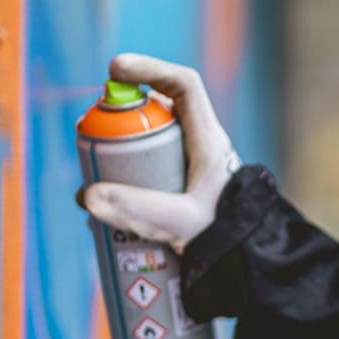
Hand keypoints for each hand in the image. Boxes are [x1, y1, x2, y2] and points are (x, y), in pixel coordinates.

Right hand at [76, 53, 244, 253]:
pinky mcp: (177, 193)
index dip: (149, 69)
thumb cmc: (230, 240)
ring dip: (115, 165)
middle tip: (90, 147)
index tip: (114, 70)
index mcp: (208, 140)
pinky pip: (144, 179)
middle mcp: (197, 148)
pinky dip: (122, 191)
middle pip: (153, 117)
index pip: (184, 85)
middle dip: (117, 128)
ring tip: (93, 195)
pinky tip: (104, 218)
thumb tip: (88, 195)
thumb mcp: (183, 223)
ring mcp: (186, 170)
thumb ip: (139, 210)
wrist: (251, 268)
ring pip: (144, 150)